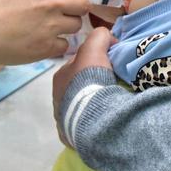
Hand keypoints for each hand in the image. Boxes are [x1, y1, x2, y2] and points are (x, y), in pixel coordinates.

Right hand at [0, 0, 89, 77]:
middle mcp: (50, 1)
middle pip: (83, 4)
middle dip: (76, 6)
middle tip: (65, 11)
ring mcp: (49, 25)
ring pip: (75, 25)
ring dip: (66, 26)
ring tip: (50, 28)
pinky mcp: (44, 48)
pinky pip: (64, 46)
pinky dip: (56, 45)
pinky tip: (43, 43)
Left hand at [53, 27, 115, 146]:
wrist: (92, 115)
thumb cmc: (89, 79)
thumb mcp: (95, 48)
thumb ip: (99, 36)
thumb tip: (106, 36)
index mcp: (60, 76)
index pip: (78, 64)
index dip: (94, 61)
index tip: (109, 64)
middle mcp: (58, 96)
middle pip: (79, 84)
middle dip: (93, 82)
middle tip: (112, 83)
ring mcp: (63, 117)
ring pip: (81, 104)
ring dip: (93, 102)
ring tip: (111, 102)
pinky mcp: (71, 134)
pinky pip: (83, 123)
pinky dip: (92, 119)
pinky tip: (104, 118)